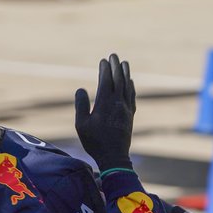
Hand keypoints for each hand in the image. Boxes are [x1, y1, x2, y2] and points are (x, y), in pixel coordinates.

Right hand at [75, 54, 135, 172]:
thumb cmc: (94, 142)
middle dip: (116, 67)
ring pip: (127, 87)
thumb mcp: (81, 125)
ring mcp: (126, 109)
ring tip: (124, 63)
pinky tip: (130, 82)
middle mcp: (118, 104)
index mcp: (105, 104)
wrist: (114, 156)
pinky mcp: (130, 115)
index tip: (103, 60)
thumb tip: (80, 89)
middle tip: (113, 55)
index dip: (105, 70)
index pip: (106, 82)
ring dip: (125, 73)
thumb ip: (81, 106)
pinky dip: (131, 87)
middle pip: (118, 80)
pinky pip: (132, 96)